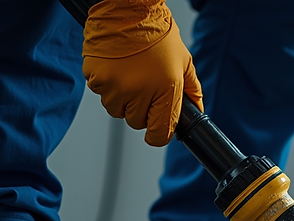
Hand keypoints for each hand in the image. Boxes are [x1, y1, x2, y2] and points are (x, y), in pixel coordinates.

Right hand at [82, 0, 202, 146]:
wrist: (128, 9)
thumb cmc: (157, 32)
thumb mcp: (184, 61)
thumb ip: (192, 90)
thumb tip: (197, 109)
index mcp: (166, 90)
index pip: (159, 134)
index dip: (158, 134)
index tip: (156, 130)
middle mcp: (140, 92)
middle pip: (136, 122)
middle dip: (140, 109)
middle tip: (143, 86)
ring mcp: (116, 86)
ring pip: (116, 110)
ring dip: (122, 98)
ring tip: (129, 74)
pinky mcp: (96, 78)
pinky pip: (101, 93)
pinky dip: (106, 84)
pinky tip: (116, 67)